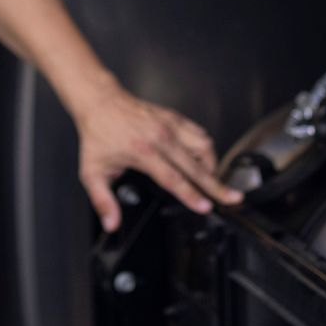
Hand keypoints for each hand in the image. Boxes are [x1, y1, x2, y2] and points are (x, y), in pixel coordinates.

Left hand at [72, 85, 240, 231]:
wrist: (100, 102)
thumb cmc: (97, 135)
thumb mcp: (92, 172)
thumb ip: (103, 201)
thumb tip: (112, 223)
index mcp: (143, 152)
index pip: (173, 178)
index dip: (191, 195)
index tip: (205, 206)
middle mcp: (161, 138)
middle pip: (197, 165)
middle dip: (217, 185)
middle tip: (233, 198)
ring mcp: (170, 126)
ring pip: (204, 146)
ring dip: (212, 165)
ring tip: (212, 181)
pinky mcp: (174, 118)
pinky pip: (199, 133)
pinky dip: (206, 148)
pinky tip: (203, 159)